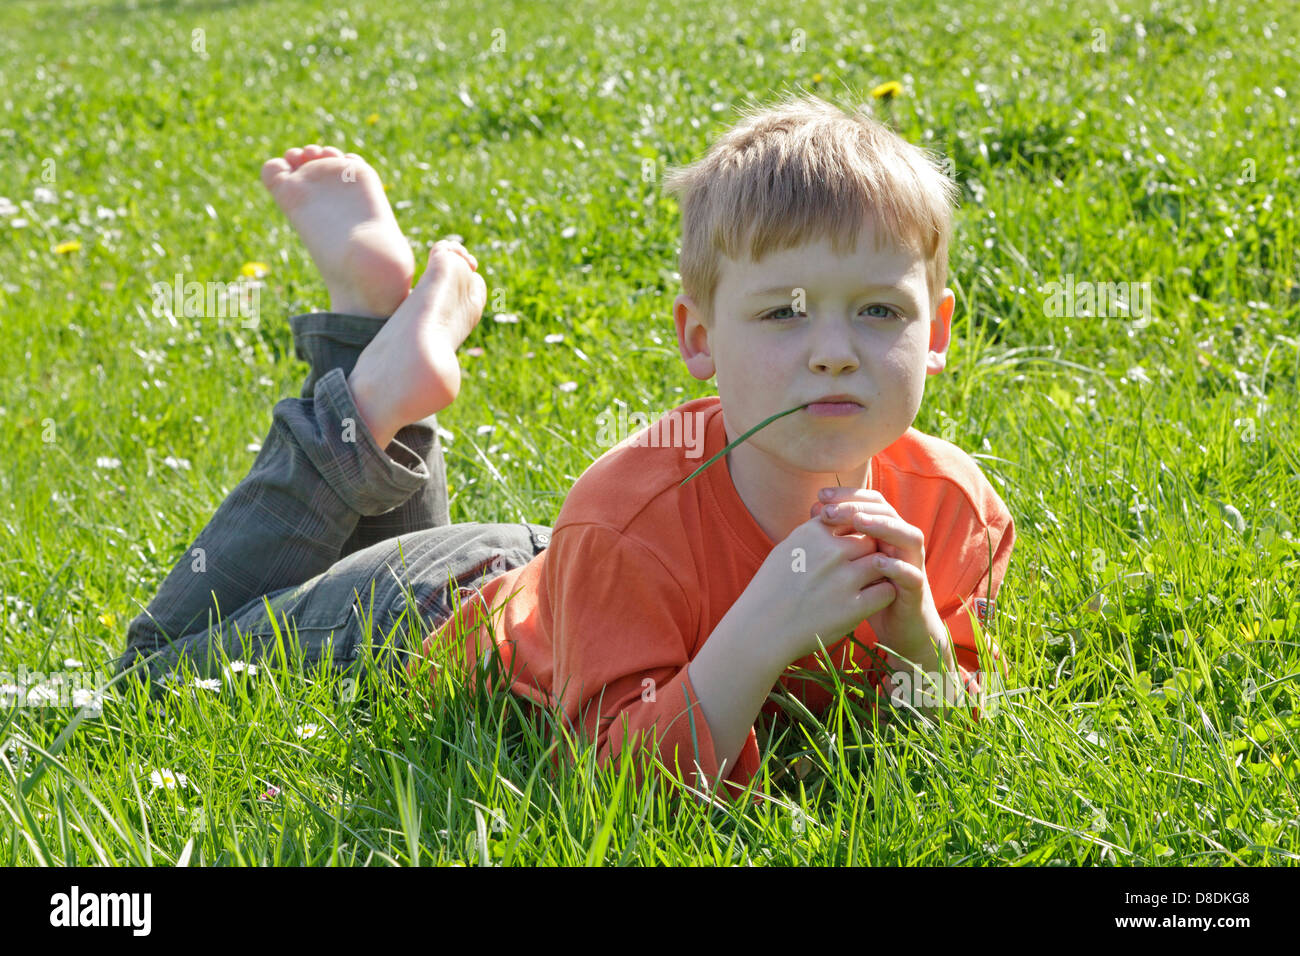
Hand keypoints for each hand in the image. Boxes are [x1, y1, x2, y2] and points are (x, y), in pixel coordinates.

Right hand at [742, 509, 894, 667]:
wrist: (761, 629)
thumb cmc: (771, 589)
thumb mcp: (786, 549)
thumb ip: (813, 533)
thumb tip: (833, 517)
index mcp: (813, 533)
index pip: (851, 519)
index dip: (854, 533)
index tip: (848, 549)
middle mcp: (830, 552)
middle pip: (870, 539)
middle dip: (869, 552)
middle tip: (862, 567)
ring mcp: (843, 580)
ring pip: (883, 563)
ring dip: (880, 572)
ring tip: (868, 583)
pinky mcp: (853, 608)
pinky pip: (886, 591)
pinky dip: (883, 594)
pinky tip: (870, 600)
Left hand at [811, 487, 946, 666]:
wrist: (897, 627)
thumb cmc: (866, 591)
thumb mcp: (848, 561)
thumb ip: (836, 536)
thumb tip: (815, 508)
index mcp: (884, 532)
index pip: (869, 502)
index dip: (847, 495)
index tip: (820, 496)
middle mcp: (900, 542)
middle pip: (886, 512)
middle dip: (859, 507)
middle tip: (830, 511)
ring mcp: (912, 564)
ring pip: (907, 536)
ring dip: (884, 526)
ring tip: (860, 522)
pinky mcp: (917, 589)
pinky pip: (912, 574)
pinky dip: (898, 567)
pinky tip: (878, 562)